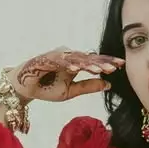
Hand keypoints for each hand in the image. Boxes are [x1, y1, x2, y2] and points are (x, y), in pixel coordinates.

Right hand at [7, 48, 122, 102]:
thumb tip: (108, 84)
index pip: (94, 62)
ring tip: (101, 70)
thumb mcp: (71, 91)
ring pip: (76, 59)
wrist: (26, 88)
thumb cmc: (48, 88)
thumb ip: (88, 87)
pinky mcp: (46, 58)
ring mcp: (58, 56)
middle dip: (103, 62)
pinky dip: (68, 64)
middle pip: (89, 58)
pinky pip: (59, 61)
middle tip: (117, 66)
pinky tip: (77, 68)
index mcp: (76, 64)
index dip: (107, 63)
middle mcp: (69, 57)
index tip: (122, 66)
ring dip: (89, 64)